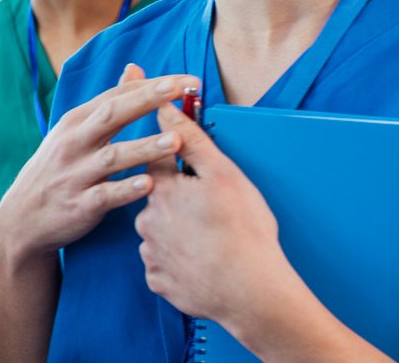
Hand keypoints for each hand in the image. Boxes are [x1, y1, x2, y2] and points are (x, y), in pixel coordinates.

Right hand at [0, 65, 197, 261]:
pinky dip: (127, 189)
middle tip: (178, 89)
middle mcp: (74, 143)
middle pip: (112, 115)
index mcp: (75, 122)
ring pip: (113, 157)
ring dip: (144, 147)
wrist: (23, 217)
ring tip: (174, 140)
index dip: (150, 85)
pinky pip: (106, 195)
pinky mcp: (80, 204)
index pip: (115, 96)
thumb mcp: (73, 131)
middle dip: (146, 100)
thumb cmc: (56, 169)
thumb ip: (107, 103)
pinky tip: (149, 183)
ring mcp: (76, 174)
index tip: (185, 80)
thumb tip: (134, 69)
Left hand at [135, 105, 393, 362]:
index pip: (156, 160)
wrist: (251, 292)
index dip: (172, 158)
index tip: (183, 161)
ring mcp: (150, 252)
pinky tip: (201, 262)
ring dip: (179, 232)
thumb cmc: (243, 231)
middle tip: (211, 213)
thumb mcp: (224, 174)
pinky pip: (163, 264)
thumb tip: (164, 107)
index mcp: (162, 190)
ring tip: (210, 240)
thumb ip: (191, 139)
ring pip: (160, 232)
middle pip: (158, 199)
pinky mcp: (157, 279)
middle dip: (180, 201)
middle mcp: (146, 219)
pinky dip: (179, 261)